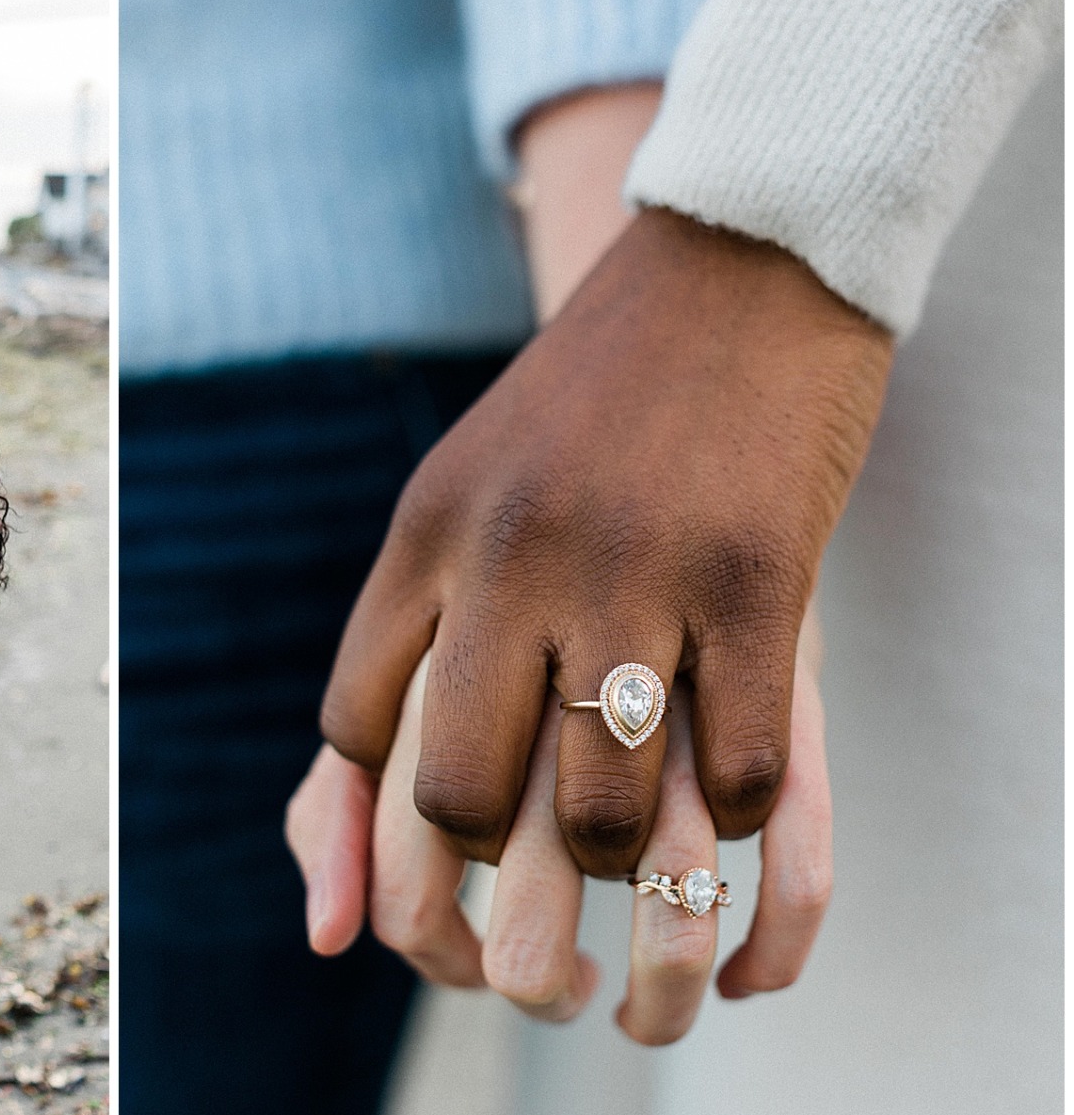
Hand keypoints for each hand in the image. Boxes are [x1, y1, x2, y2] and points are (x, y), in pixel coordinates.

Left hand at [320, 208, 890, 877]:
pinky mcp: (758, 581)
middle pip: (455, 795)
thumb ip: (430, 602)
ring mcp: (633, 571)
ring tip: (640, 827)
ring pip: (595, 813)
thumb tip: (387, 744)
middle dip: (492, 856)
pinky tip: (728, 776)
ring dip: (617, 850)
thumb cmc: (602, 395)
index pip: (355, 725)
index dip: (386, 803)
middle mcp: (509, 557)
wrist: (739, 258)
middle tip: (542, 845)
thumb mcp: (476, 480)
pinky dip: (732, 809)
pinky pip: (737, 774)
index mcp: (427, 530)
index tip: (448, 810)